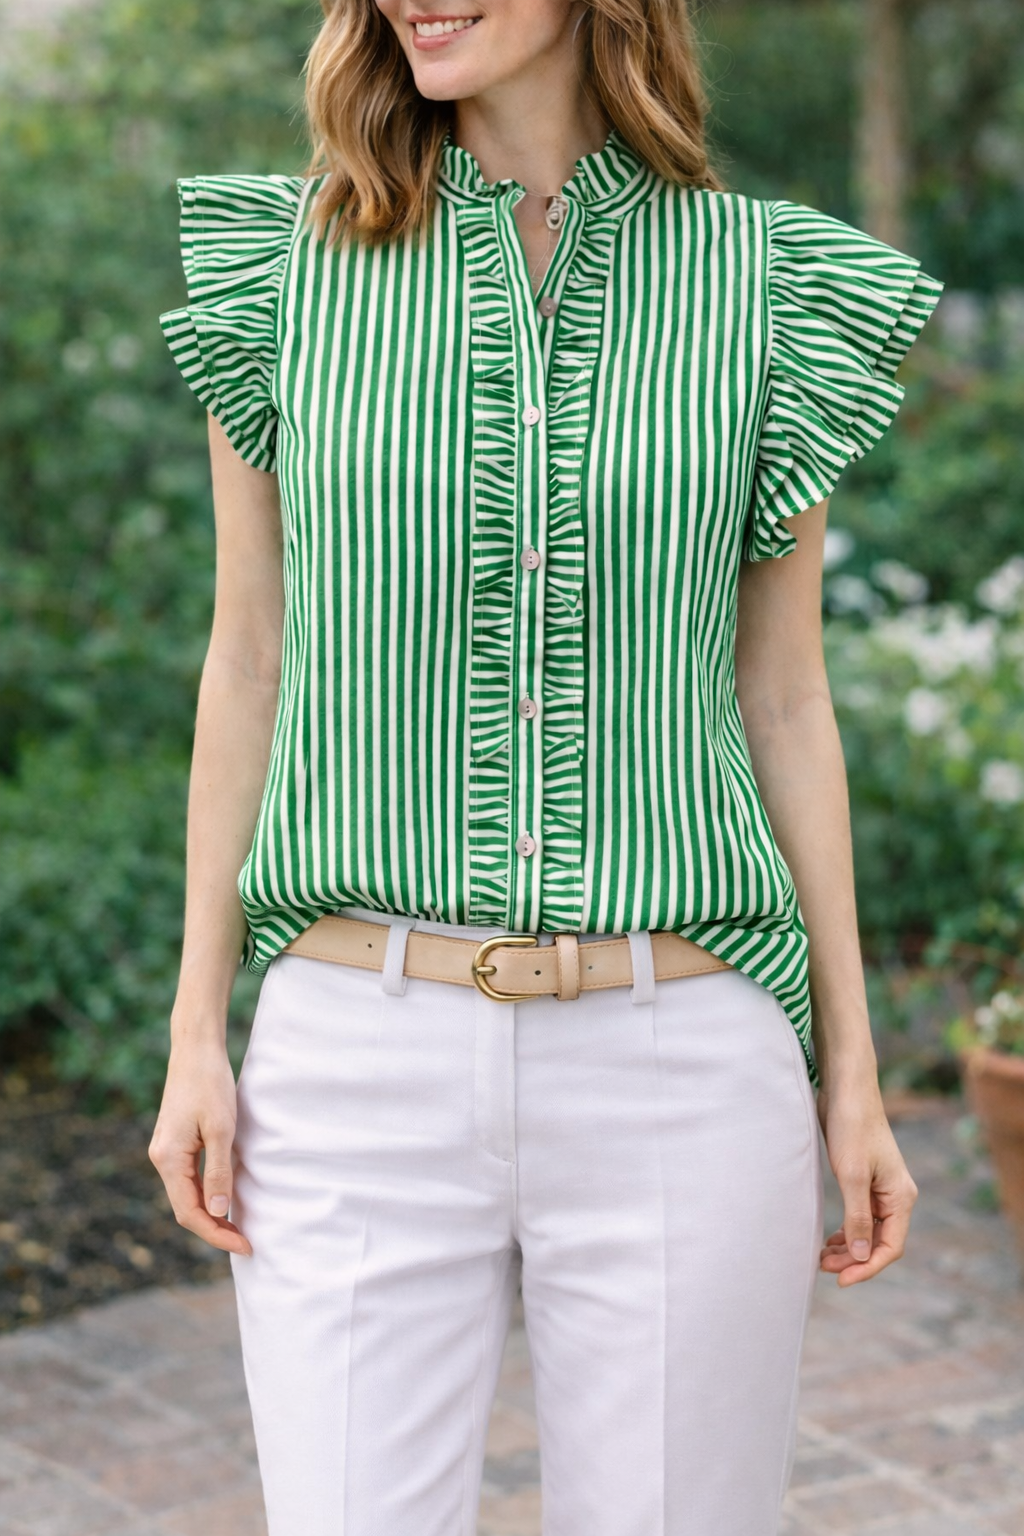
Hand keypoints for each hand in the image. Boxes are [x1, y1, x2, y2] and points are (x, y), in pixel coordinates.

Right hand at [148, 1036, 252, 1257]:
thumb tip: (218, 1212)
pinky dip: (207, 1194)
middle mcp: (161, 1159)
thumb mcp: (221, 1129)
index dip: (216, 1234)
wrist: (196, 1049)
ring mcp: (166, 1151)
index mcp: (169, 1159)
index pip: (190, 1213)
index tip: (245, 1245)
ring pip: (187, 1195)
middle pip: (186, 1208)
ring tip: (239, 1227)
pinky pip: (188, 1179)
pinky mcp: (174, 1142)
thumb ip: (218, 1171)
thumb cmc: (210, 1084)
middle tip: (246, 1241)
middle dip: (215, 1229)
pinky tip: (225, 1199)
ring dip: (211, 1214)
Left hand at [815, 1076, 917, 1285]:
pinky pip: (860, 1216)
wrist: (845, 1090)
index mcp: (900, 1197)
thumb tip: (860, 1256)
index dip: (866, 1267)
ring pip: (868, 1231)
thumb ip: (857, 1218)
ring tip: (822, 1257)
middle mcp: (895, 1196)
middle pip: (879, 1242)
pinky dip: (846, 1231)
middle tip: (823, 1267)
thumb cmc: (851, 1127)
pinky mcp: (865, 1181)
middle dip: (853, 1259)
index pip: (890, 1247)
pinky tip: (829, 1239)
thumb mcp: (851, 1176)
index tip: (841, 1280)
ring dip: (848, 1247)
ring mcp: (881, 1189)